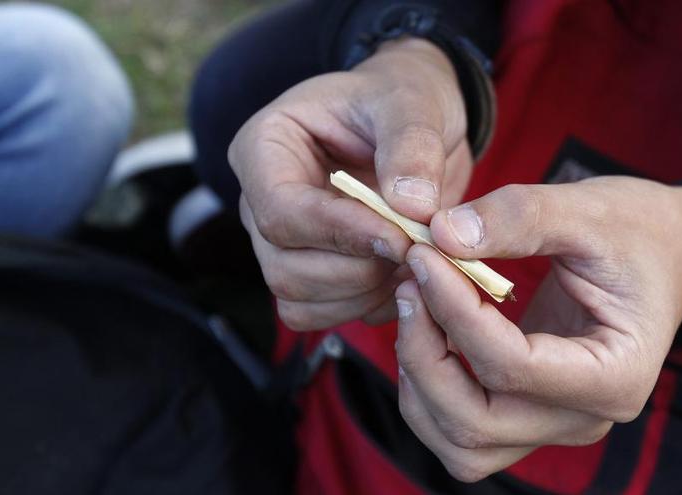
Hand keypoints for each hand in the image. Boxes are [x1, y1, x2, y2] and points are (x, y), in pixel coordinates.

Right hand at [229, 38, 472, 329]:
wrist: (416, 124)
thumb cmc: (402, 100)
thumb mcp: (412, 102)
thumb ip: (411, 145)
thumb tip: (410, 206)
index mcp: (265, 148)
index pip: (280, 211)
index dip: (339, 233)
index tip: (401, 236)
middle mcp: (263, 201)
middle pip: (285, 266)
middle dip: (358, 270)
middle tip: (419, 250)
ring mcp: (282, 243)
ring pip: (299, 299)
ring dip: (364, 294)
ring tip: (416, 261)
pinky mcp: (310, 273)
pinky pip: (323, 315)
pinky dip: (367, 308)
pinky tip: (405, 278)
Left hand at [394, 177, 681, 480]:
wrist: (666, 251)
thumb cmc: (637, 229)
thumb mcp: (586, 209)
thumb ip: (518, 217)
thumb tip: (442, 233)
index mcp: (616, 373)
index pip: (512, 366)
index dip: (454, 311)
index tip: (425, 253)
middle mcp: (586, 417)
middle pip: (476, 423)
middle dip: (425, 354)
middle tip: (411, 283)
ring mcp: (556, 423)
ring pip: (462, 444)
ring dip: (421, 383)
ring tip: (415, 309)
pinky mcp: (530, 414)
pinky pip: (463, 430)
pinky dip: (430, 391)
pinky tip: (431, 330)